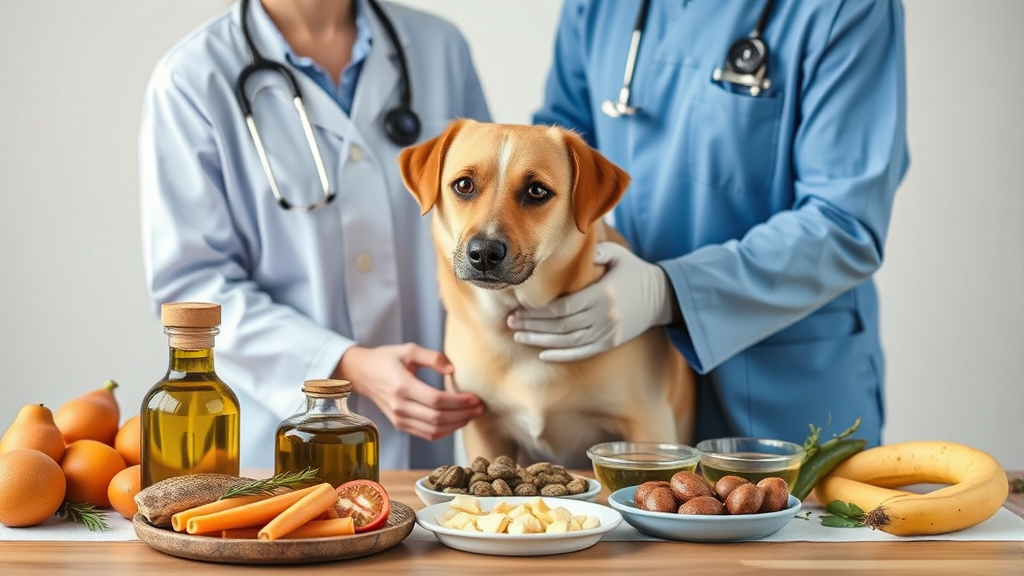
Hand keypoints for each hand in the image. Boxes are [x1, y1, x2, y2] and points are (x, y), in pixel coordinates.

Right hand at [336, 343, 482, 440]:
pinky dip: (444, 432)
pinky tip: (457, 422)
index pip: (436, 400)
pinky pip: (425, 434)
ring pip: (433, 430)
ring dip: (456, 425)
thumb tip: (452, 369)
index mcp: (402, 386)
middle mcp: (399, 406)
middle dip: (462, 415)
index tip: (475, 398)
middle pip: (437, 418)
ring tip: (472, 415)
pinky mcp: (400, 425)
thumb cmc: (387, 359)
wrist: (362, 373)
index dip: (459, 402)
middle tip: (480, 408)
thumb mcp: (408, 349)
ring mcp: (399, 418)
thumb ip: (432, 357)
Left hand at [507, 241, 673, 361]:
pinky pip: (581, 353)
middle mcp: (604, 317)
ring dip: (540, 341)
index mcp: (602, 294)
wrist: (662, 297)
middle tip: (511, 322)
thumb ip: (594, 252)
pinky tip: (542, 354)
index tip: (517, 309)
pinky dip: (560, 355)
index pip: (562, 308)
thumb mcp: (617, 255)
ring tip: (519, 336)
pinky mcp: (610, 343)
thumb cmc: (633, 272)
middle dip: (532, 325)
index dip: (537, 312)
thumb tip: (570, 246)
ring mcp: (608, 333)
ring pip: (567, 342)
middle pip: (560, 326)